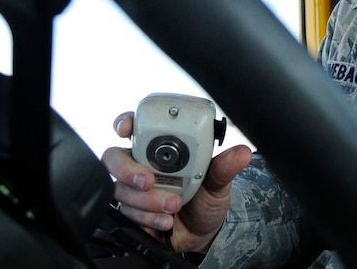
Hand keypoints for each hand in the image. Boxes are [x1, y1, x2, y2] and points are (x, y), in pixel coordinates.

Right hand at [101, 111, 252, 252]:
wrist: (203, 233)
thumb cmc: (206, 198)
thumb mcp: (218, 181)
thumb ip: (224, 166)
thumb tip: (242, 152)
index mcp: (159, 146)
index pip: (134, 126)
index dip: (124, 123)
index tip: (126, 129)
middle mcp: (141, 164)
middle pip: (114, 157)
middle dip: (128, 169)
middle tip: (148, 181)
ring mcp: (133, 189)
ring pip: (121, 188)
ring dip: (147, 199)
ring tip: (173, 205)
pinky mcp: (131, 212)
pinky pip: (126, 212)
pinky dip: (147, 217)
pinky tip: (166, 221)